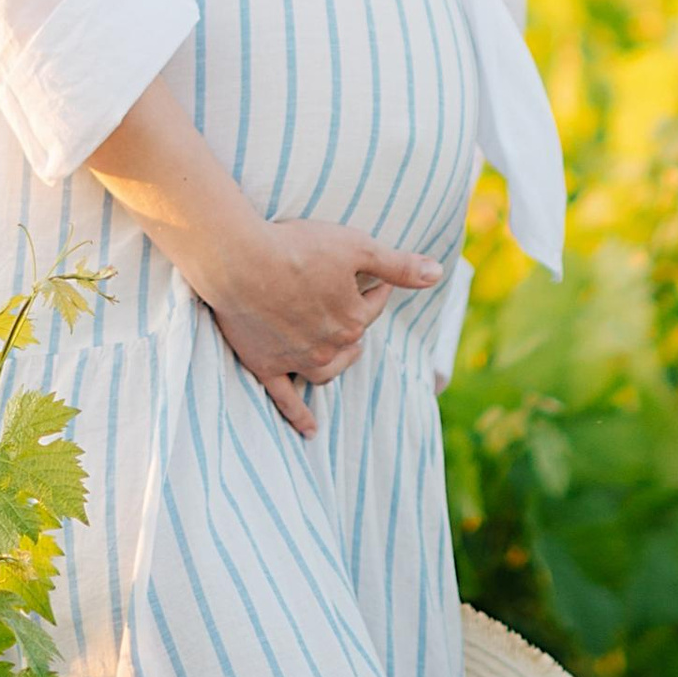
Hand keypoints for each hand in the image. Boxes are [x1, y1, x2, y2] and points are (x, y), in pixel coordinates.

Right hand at [83, 70, 438, 439]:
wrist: (239, 261)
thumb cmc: (296, 247)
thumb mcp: (355, 246)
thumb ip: (398, 264)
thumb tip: (437, 274)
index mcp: (352, 319)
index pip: (372, 304)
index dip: (374, 286)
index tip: (370, 275)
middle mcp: (329, 347)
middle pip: (351, 340)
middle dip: (355, 324)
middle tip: (349, 306)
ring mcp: (296, 360)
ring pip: (326, 372)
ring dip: (338, 363)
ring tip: (345, 353)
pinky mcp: (266, 366)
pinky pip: (286, 400)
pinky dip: (299, 416)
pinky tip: (310, 430)